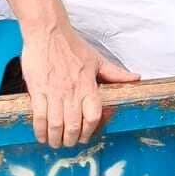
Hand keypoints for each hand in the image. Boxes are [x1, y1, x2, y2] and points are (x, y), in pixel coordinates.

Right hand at [19, 21, 138, 146]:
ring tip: (54, 143)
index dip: (90, 131)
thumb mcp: (97, 59)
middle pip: (73, 126)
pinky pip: (39, 116)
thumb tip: (136, 78)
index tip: (85, 136)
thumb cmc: (72, 45)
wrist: (48, 32)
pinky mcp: (38, 90)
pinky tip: (41, 135)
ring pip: (56, 125)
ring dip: (55, 139)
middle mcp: (72, 92)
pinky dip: (40, 130)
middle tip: (68, 143)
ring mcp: (54, 92)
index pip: (93, 116)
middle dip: (71, 140)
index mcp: (88, 86)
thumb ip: (116, 74)